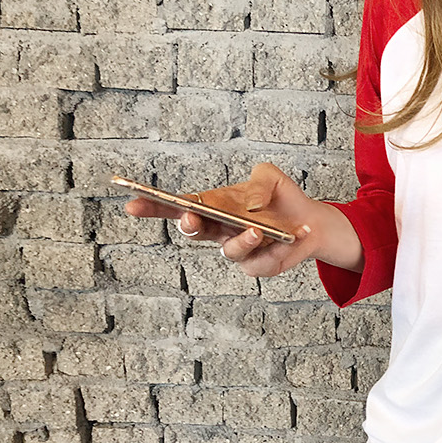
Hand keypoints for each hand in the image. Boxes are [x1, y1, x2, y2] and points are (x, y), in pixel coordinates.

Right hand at [126, 166, 359, 283]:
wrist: (310, 221)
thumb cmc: (280, 198)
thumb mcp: (270, 176)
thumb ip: (259, 181)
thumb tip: (250, 205)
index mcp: (214, 206)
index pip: (178, 206)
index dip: (153, 206)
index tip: (131, 203)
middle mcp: (220, 230)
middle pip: (193, 231)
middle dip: (189, 225)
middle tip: (190, 217)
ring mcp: (237, 250)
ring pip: (230, 250)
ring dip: (242, 240)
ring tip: (257, 230)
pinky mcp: (257, 266)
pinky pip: (259, 263)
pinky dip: (275, 249)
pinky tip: (288, 237)